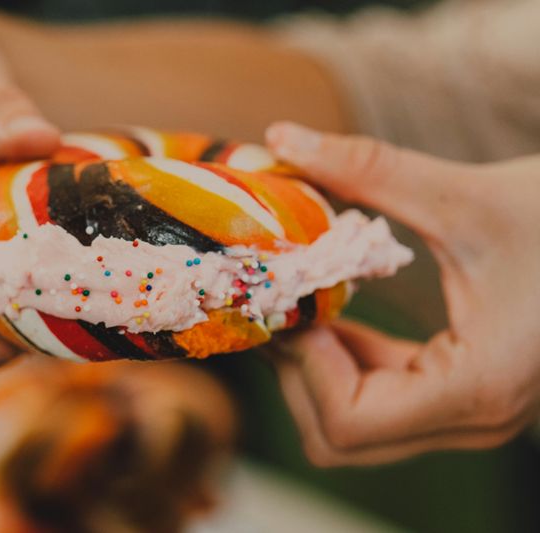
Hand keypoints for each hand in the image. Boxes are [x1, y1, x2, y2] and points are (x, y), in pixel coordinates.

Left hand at [264, 122, 539, 465]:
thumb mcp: (462, 195)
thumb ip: (367, 169)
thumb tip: (279, 137)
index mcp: (478, 387)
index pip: (348, 422)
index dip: (303, 362)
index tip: (295, 297)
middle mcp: (471, 420)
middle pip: (336, 437)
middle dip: (297, 367)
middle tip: (283, 298)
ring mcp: (466, 415)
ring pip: (349, 428)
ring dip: (313, 367)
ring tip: (303, 299)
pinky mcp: (458, 395)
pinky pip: (375, 402)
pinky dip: (340, 363)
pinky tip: (336, 310)